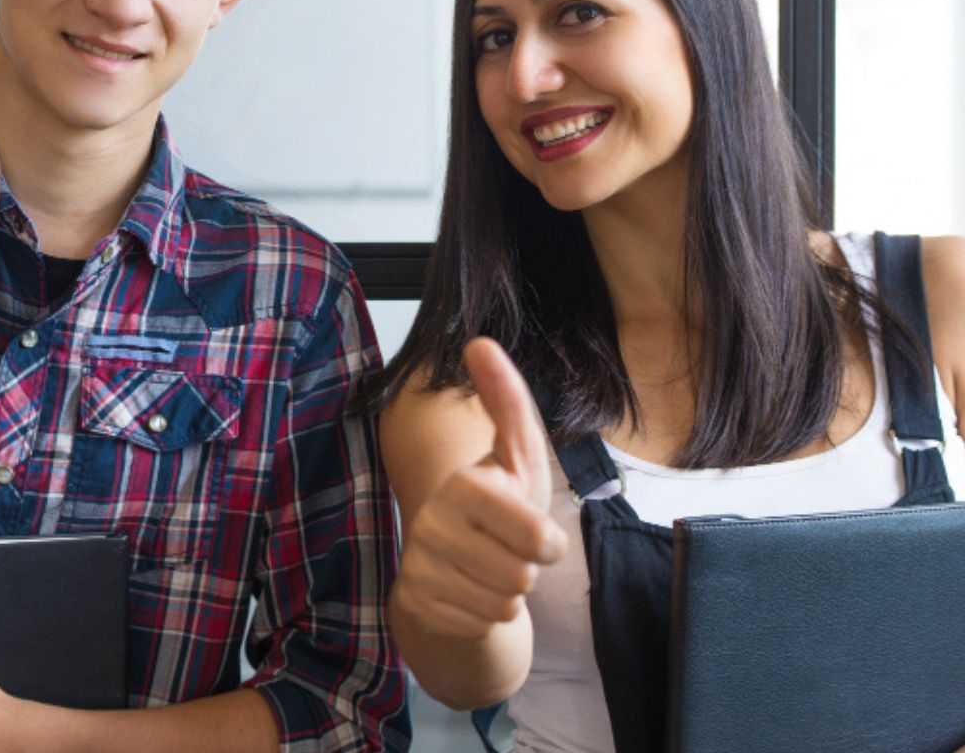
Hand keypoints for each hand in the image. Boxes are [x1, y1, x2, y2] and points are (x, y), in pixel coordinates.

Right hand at [394, 337, 566, 639]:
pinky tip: (468, 591)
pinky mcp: (415, 602)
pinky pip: (481, 624)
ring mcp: (421, 564)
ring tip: (489, 569)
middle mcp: (433, 522)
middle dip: (528, 569)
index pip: (536, 536)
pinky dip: (485, 615)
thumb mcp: (515, 456)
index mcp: (463, 484)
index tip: (539, 534)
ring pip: (504, 602)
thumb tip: (480, 340)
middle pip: (523, 574)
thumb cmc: (496, 507)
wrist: (448, 563)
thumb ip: (508, 401)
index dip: (548, 542)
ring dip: (509, 593)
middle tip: (509, 551)